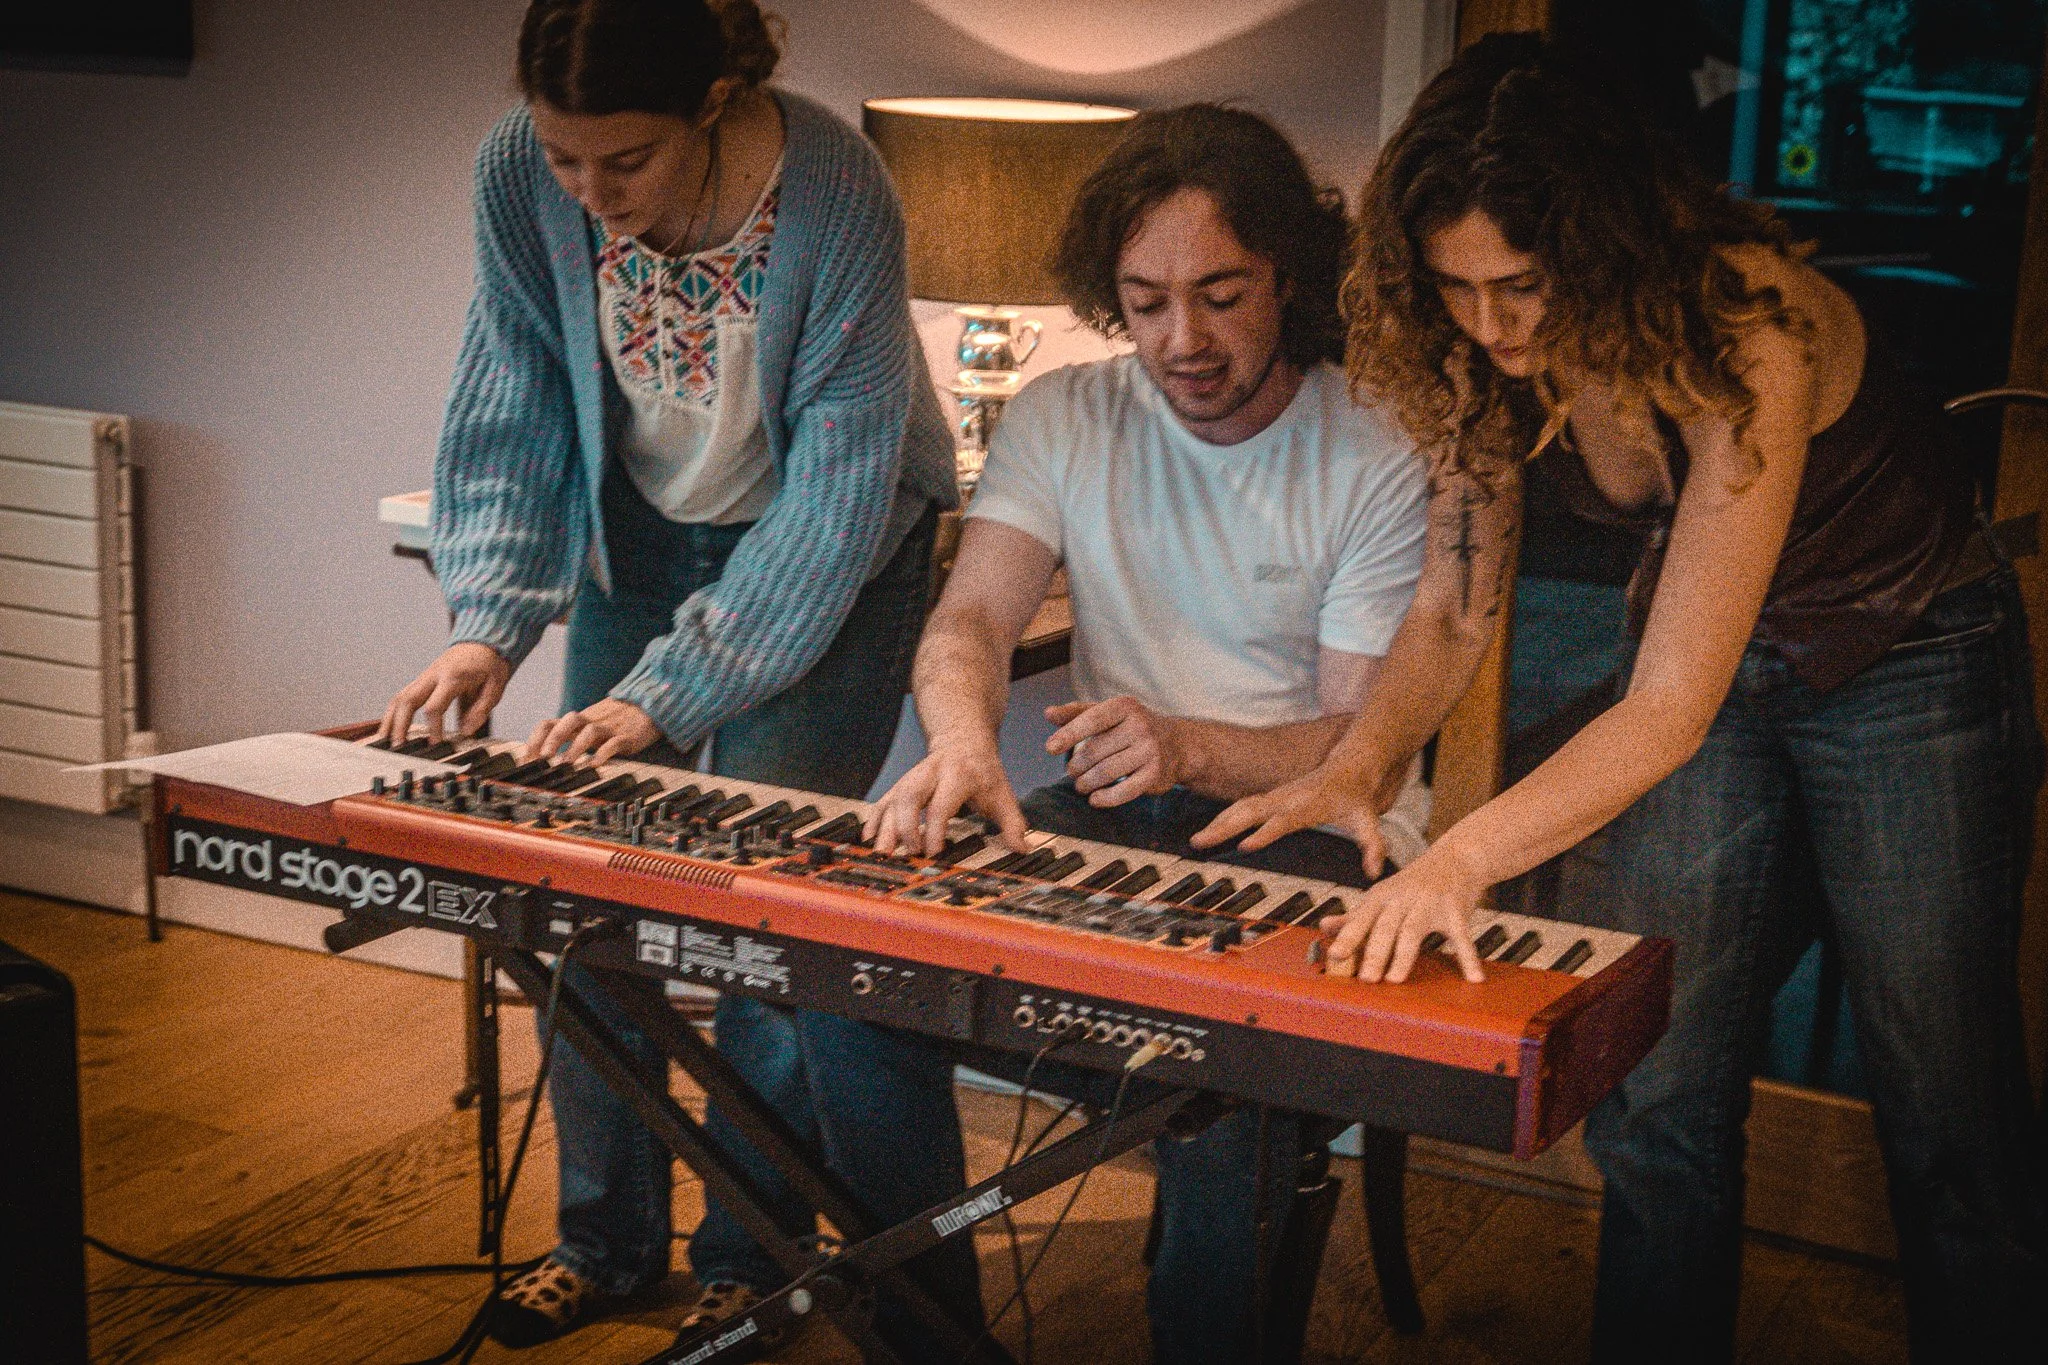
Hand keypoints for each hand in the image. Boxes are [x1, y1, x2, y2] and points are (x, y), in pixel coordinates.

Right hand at [378, 643, 510, 745]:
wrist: (482, 641)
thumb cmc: (489, 663)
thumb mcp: (496, 686)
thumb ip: (481, 710)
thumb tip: (466, 732)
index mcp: (452, 677)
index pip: (434, 706)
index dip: (433, 728)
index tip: (435, 744)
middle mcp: (433, 676)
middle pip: (407, 700)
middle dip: (400, 725)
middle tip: (399, 747)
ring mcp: (425, 676)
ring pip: (399, 697)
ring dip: (390, 720)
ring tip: (385, 741)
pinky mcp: (423, 680)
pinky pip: (403, 696)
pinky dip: (393, 712)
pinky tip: (390, 728)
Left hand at [525, 699, 661, 765]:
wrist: (650, 705)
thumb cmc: (616, 719)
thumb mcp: (589, 725)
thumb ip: (570, 736)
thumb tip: (544, 755)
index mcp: (578, 721)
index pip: (549, 725)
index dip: (534, 740)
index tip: (525, 760)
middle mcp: (589, 721)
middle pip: (566, 722)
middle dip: (551, 740)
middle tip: (542, 758)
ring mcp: (608, 727)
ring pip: (588, 731)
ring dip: (574, 748)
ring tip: (565, 764)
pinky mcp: (626, 736)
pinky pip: (613, 743)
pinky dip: (602, 754)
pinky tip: (595, 765)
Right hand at [865, 743, 1027, 856]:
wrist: (963, 740)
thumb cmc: (984, 773)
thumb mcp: (1004, 795)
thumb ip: (1013, 824)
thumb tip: (1022, 850)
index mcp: (958, 775)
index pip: (942, 803)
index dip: (935, 828)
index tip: (933, 853)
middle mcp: (931, 774)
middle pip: (910, 796)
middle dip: (905, 826)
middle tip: (909, 854)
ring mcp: (912, 778)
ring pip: (892, 799)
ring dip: (885, 827)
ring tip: (883, 854)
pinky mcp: (900, 785)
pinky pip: (882, 801)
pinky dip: (874, 820)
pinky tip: (868, 839)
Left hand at [1043, 697, 1183, 807]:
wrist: (1178, 745)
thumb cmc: (1133, 727)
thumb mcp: (1108, 714)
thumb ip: (1077, 713)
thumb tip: (1048, 713)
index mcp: (1125, 706)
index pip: (1091, 720)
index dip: (1068, 735)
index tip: (1050, 748)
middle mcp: (1140, 726)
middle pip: (1095, 750)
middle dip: (1076, 766)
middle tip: (1072, 772)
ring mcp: (1150, 750)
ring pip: (1106, 772)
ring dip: (1086, 783)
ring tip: (1081, 785)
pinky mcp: (1155, 774)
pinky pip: (1124, 791)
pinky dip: (1105, 798)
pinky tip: (1095, 799)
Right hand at [1191, 766, 1389, 875]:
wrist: (1350, 766)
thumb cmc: (1356, 797)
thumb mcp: (1368, 821)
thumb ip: (1373, 846)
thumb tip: (1375, 872)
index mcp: (1307, 805)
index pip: (1283, 821)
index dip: (1265, 833)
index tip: (1245, 846)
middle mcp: (1286, 799)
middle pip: (1249, 811)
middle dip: (1224, 826)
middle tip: (1200, 843)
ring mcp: (1276, 796)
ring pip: (1241, 807)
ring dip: (1218, 822)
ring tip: (1197, 841)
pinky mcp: (1271, 797)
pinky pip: (1242, 806)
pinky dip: (1224, 817)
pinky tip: (1211, 831)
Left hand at [1321, 844, 1485, 983]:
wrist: (1456, 857)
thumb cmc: (1415, 882)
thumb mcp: (1382, 894)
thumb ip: (1355, 915)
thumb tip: (1324, 928)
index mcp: (1382, 896)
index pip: (1361, 918)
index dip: (1347, 937)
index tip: (1335, 955)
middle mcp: (1403, 898)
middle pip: (1385, 926)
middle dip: (1374, 952)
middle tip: (1366, 978)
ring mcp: (1430, 903)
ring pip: (1413, 930)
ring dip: (1404, 956)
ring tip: (1395, 979)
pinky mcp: (1456, 910)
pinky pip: (1461, 936)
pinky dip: (1467, 958)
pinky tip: (1472, 977)